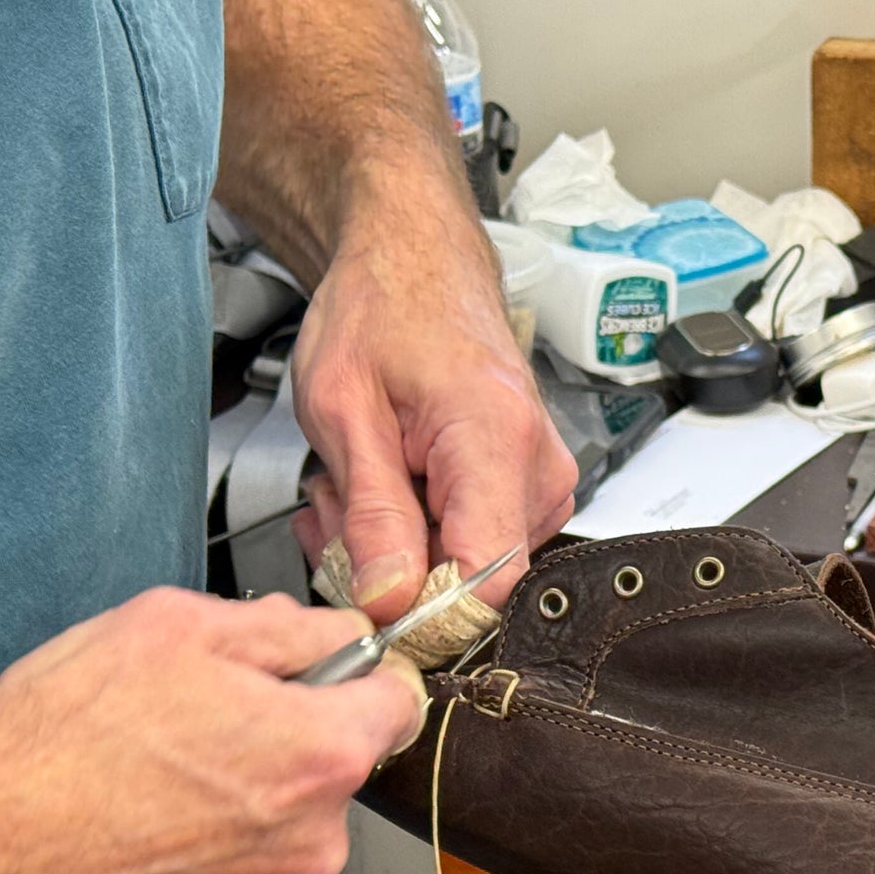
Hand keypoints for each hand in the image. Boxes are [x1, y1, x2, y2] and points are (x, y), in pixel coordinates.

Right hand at [0, 589, 424, 873]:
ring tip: (162, 785)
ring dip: (246, 807)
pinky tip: (148, 835)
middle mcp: (314, 839)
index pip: (399, 704)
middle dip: (286, 743)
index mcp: (321, 754)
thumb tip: (339, 634)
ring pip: (285, 834)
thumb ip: (286, 629)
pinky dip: (207, 861)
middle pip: (334, 772)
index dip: (363, 677)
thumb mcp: (177, 626)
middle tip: (201, 725)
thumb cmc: (67, 731)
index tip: (327, 672)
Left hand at [290, 187, 576, 621]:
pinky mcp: (530, 490)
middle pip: (469, 581)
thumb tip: (390, 600)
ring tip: (355, 484)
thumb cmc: (383, 311)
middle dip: (387, 565)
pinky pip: (469, 545)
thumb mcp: (344, 410)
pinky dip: (413, 531)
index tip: (365, 594)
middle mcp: (537, 468)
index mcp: (495, 440)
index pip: (488, 580)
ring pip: (462, 570)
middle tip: (333, 508)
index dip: (421, 609)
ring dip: (392, 547)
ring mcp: (541, 482)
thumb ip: (371, 514)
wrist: (415, 264)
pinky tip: (384, 488)